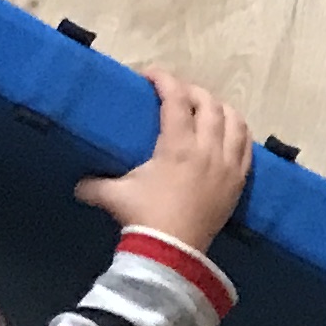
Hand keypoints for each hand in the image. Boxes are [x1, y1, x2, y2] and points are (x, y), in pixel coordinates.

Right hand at [74, 74, 255, 253]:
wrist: (174, 250)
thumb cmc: (144, 217)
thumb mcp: (114, 196)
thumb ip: (93, 184)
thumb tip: (77, 184)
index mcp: (178, 145)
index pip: (176, 100)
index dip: (164, 81)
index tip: (151, 75)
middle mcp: (208, 149)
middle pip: (209, 105)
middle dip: (193, 92)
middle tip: (177, 94)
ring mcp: (228, 164)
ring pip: (235, 122)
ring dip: (221, 109)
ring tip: (207, 109)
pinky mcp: (240, 180)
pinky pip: (248, 146)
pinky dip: (239, 132)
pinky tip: (230, 132)